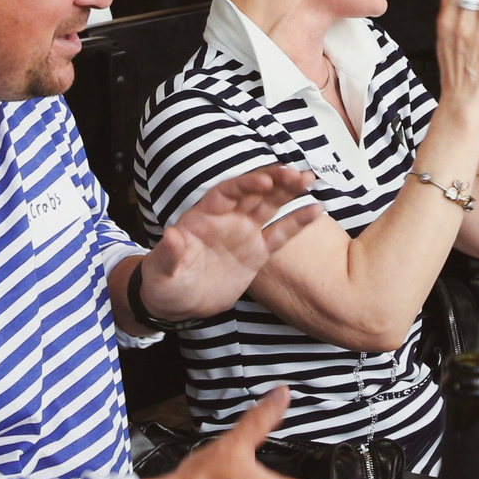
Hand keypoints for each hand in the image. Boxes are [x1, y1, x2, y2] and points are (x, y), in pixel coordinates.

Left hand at [138, 167, 321, 321]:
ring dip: (288, 192)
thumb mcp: (162, 271)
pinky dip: (297, 222)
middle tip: (296, 173)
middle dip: (274, 181)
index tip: (265, 181)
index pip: (227, 193)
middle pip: (253, 193)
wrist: (179, 304)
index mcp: (203, 216)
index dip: (246, 184)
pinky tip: (317, 209)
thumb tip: (172, 234)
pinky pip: (280, 235)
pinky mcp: (256, 253)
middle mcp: (227, 219)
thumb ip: (170, 253)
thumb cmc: (163, 283)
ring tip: (309, 179)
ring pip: (269, 206)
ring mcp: (243, 234)